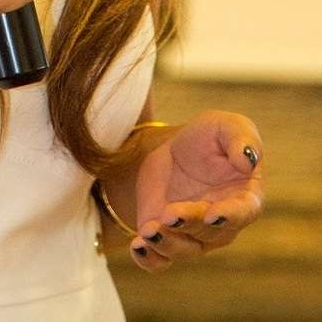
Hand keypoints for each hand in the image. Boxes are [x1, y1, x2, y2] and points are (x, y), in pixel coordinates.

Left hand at [129, 111, 263, 270]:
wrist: (175, 150)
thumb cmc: (210, 137)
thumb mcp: (226, 125)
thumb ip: (242, 137)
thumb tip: (248, 160)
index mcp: (244, 198)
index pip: (242, 213)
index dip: (229, 216)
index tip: (213, 213)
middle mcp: (221, 224)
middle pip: (208, 232)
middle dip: (188, 224)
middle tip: (169, 213)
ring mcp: (194, 235)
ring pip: (184, 249)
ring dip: (166, 243)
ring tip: (148, 230)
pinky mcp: (167, 237)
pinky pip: (160, 260)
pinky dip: (149, 260)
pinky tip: (137, 247)